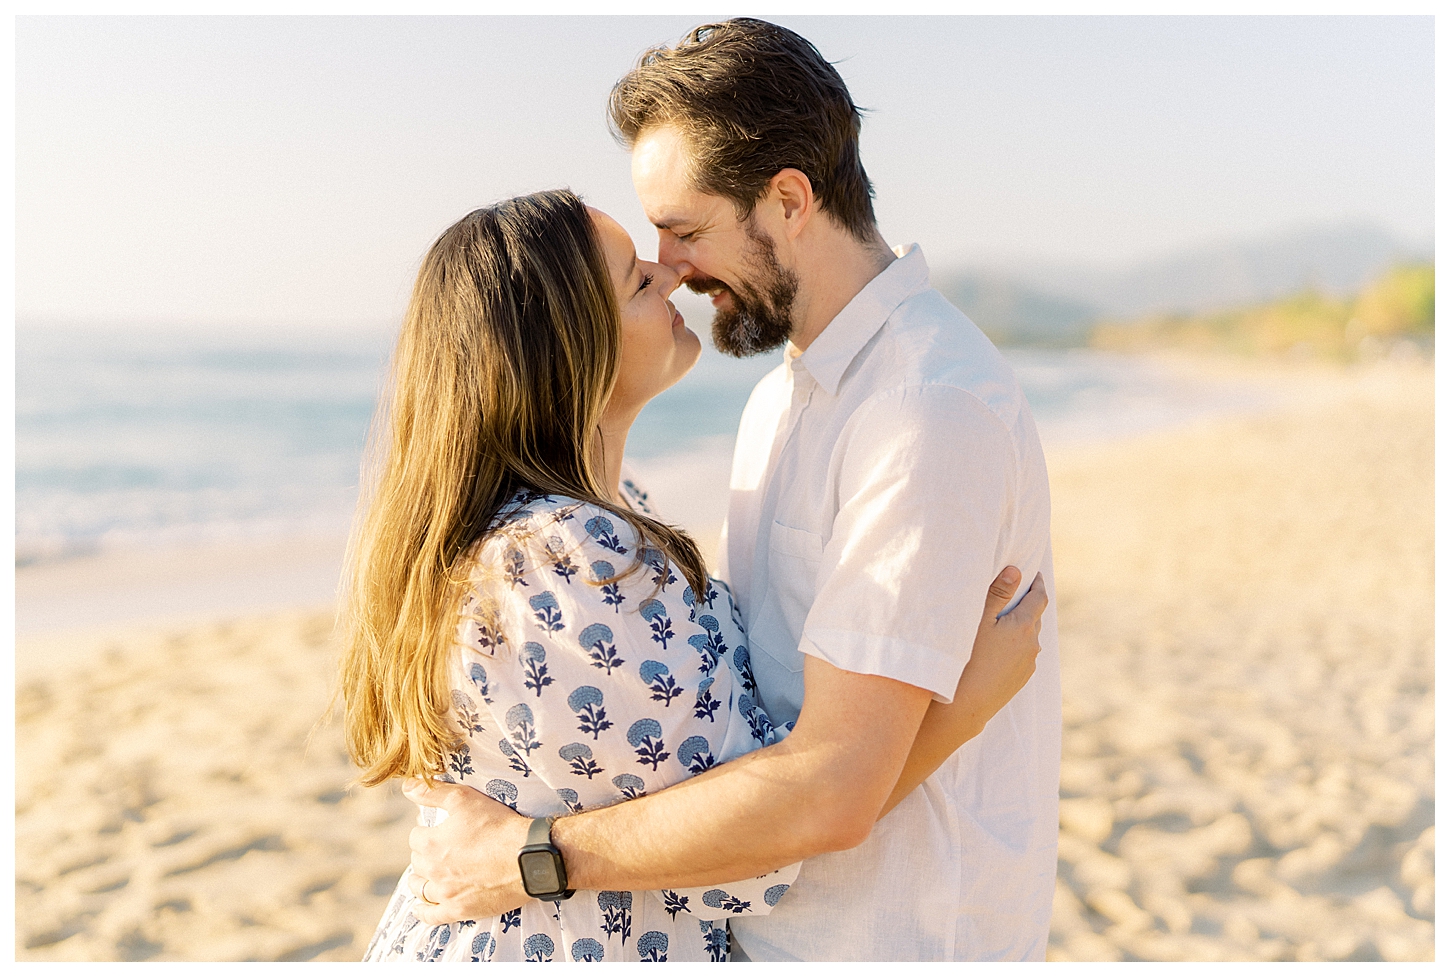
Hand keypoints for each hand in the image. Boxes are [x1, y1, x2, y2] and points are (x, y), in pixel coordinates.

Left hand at [402, 779, 533, 924]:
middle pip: (417, 863)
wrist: (527, 856)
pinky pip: (432, 915)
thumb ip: (432, 793)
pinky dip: (423, 912)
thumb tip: (406, 786)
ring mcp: (445, 893)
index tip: (437, 830)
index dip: (426, 832)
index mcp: (430, 843)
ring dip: (420, 881)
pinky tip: (420, 908)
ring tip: (428, 875)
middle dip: (424, 855)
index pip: (415, 837)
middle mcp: (433, 871)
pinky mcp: (459, 910)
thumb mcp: (464, 798)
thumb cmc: (497, 824)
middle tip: (440, 850)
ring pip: (420, 889)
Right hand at [955, 566, 1046, 734]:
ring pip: (1029, 637)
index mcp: (1024, 626)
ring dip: (1021, 626)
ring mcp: (1029, 663)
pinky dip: (1016, 645)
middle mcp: (1032, 644)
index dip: (1037, 583)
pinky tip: (998, 648)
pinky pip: (1024, 653)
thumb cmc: (969, 658)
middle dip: (1027, 604)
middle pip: (1034, 616)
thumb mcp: (979, 620)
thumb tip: (1015, 571)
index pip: (1039, 597)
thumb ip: (997, 594)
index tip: (1033, 574)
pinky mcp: (1022, 678)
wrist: (968, 703)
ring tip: (1002, 622)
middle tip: (1012, 594)